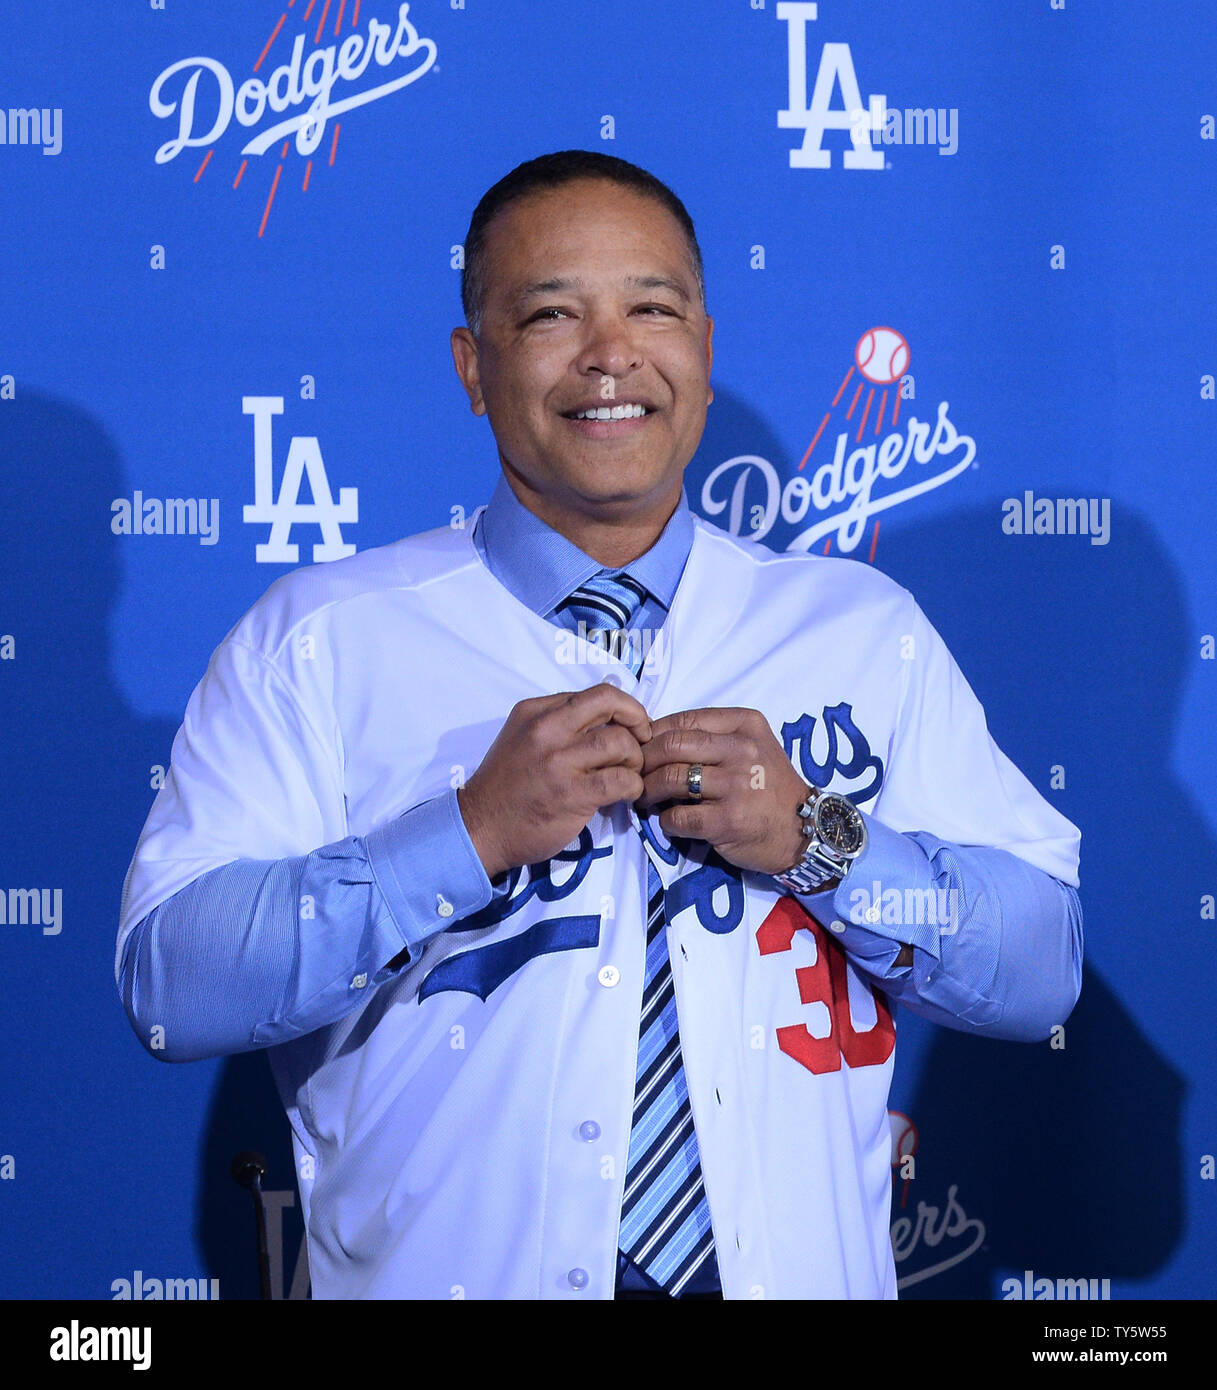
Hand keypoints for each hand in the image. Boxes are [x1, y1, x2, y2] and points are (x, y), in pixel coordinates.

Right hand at [458, 683, 650, 879]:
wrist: (480, 827)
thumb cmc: (505, 785)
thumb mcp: (521, 737)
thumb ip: (558, 724)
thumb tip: (606, 720)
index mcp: (536, 711)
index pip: (595, 693)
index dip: (624, 707)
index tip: (632, 724)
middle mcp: (546, 729)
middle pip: (611, 705)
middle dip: (637, 722)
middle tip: (641, 743)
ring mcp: (558, 762)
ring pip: (620, 742)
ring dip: (635, 759)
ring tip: (629, 773)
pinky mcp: (571, 794)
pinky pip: (620, 780)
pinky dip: (632, 786)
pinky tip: (626, 793)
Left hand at [636, 707, 809, 875]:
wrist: (803, 828)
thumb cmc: (769, 785)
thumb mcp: (752, 746)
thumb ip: (712, 736)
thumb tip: (654, 737)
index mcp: (745, 725)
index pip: (684, 720)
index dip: (653, 733)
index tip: (642, 747)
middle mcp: (742, 750)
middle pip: (671, 746)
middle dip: (644, 760)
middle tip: (634, 773)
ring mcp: (737, 786)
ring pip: (671, 779)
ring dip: (648, 790)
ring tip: (645, 797)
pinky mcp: (728, 821)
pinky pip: (678, 816)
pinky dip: (665, 820)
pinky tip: (668, 821)